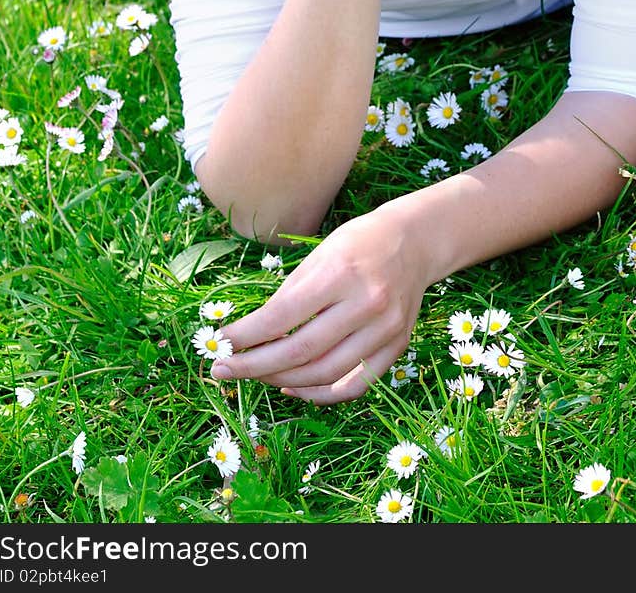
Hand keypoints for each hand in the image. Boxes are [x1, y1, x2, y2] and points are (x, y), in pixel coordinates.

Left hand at [210, 203, 429, 403]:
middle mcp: (366, 304)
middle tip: (223, 369)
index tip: (220, 343)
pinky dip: (320, 394)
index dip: (246, 335)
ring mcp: (386, 329)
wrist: (414, 242)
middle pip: (302, 350)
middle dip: (255, 366)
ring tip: (255, 375)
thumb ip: (289, 296)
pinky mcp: (396, 347)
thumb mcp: (319, 255)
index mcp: (341, 272)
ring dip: (282, 381)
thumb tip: (251, 335)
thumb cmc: (358, 243)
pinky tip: (293, 388)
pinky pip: (354, 385)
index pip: (283, 315)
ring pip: (325, 373)